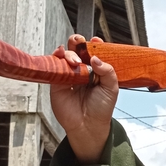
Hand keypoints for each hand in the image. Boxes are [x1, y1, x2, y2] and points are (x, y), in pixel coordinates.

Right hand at [49, 34, 118, 163]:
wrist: (88, 125)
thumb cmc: (101, 108)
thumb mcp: (111, 88)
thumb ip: (107, 71)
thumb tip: (95, 58)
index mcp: (96, 70)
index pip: (94, 52)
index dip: (94, 45)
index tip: (95, 41)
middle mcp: (82, 70)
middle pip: (77, 50)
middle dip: (77, 42)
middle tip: (79, 41)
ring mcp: (69, 75)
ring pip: (66, 56)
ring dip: (69, 52)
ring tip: (74, 59)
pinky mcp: (57, 82)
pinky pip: (55, 67)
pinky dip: (56, 59)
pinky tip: (60, 56)